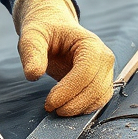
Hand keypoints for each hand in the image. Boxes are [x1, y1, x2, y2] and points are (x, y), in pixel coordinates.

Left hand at [13, 0, 115, 115]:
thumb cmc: (44, 31)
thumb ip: (31, 53)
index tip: (49, 102)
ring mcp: (105, 70)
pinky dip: (83, 109)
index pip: (85, 72)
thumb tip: (33, 75)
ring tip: (56, 110)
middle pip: (95, 88)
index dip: (69, 91)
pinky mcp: (101, 81)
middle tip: (50, 109)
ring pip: (99, 97)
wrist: (52, 28)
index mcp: (90, 43)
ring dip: (79, 109)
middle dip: (73, 103)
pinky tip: (65, 108)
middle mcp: (104, 57)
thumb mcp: (31, 36)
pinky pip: (98, 100)